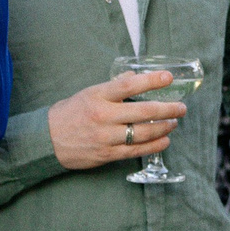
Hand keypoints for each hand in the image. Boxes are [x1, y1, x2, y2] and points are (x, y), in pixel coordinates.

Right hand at [47, 71, 186, 170]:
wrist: (47, 140)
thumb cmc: (70, 113)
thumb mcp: (88, 93)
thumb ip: (112, 86)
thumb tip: (134, 76)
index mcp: (97, 96)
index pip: (129, 85)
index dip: (151, 80)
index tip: (169, 77)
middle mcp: (103, 116)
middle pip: (143, 111)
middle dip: (167, 109)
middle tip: (181, 107)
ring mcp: (105, 137)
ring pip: (143, 133)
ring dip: (163, 127)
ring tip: (174, 123)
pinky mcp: (107, 154)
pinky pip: (136, 150)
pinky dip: (154, 146)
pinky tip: (164, 140)